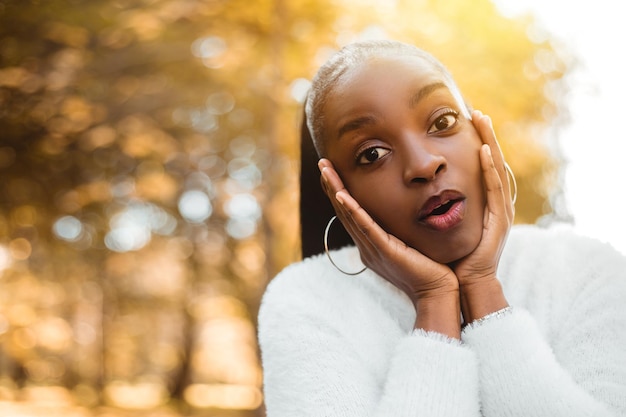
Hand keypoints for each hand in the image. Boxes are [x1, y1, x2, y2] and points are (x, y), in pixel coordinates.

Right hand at [318, 159, 460, 337]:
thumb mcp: (412, 243)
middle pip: (344, 211)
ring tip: (326, 171)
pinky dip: (352, 210)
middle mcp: (367, 247)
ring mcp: (373, 250)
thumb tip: (409, 209)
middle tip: (322, 163)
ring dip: (335, 191)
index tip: (332, 170)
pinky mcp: (384, 251)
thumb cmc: (432, 269)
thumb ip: (404, 229)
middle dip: (332, 186)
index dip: (340, 191)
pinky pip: (365, 227)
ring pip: (349, 215)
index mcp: (372, 244)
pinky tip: (342, 195)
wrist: (438, 293)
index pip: (351, 213)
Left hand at [453, 110, 512, 319]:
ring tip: (483, 119)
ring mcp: (500, 211)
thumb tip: (411, 192)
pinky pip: (496, 188)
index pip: (480, 166)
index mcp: (481, 204)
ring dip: (490, 142)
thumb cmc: (447, 257)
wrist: (461, 284)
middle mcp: (494, 204)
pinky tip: (484, 149)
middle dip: (486, 135)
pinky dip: (490, 168)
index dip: (476, 143)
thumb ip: (432, 206)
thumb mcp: (438, 224)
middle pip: (492, 161)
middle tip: (477, 111)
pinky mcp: (500, 220)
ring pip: (496, 168)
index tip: (466, 120)